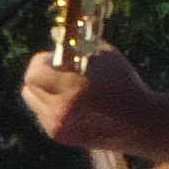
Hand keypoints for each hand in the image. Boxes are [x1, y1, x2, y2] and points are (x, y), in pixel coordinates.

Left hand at [19, 38, 158, 153]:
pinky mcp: (60, 136)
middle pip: (29, 85)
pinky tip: (71, 103)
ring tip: (64, 87)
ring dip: (43, 90)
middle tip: (55, 71)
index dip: (43, 61)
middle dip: (40, 74)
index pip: (35, 70)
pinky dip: (51, 105)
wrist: (139, 123)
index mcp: (75, 85)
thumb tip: (54, 31)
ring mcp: (59, 124)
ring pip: (33, 100)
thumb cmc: (123, 83)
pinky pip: (42, 114)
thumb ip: (77, 43)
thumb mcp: (105, 56)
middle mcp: (62, 107)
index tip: (55, 58)